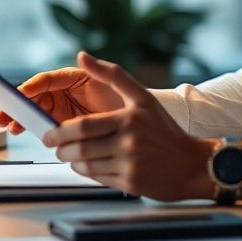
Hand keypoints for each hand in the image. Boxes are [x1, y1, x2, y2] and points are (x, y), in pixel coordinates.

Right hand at [0, 61, 122, 134]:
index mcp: (72, 77)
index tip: (20, 95)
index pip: (46, 80)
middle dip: (18, 105)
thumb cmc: (129, 100)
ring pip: (35, 112)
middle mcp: (64, 93)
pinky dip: (31, 128)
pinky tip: (21, 131)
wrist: (140, 127)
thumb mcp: (116, 83)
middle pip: (35, 97)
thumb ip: (100, 69)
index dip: (31, 87)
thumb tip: (81, 54)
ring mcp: (63, 110)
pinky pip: (43, 126)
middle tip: (3, 114)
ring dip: (20, 117)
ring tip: (9, 126)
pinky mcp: (65, 127)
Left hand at [41, 51, 215, 200]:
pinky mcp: (131, 184)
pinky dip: (86, 172)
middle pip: (80, 149)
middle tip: (56, 145)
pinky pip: (97, 179)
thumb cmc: (165, 129)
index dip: (61, 132)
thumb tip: (82, 56)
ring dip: (72, 161)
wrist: (190, 164)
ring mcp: (130, 165)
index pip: (84, 126)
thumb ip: (112, 75)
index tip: (50, 133)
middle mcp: (129, 143)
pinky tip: (89, 164)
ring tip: (70, 154)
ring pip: (86, 166)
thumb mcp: (142, 98)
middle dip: (61, 149)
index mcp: (129, 119)